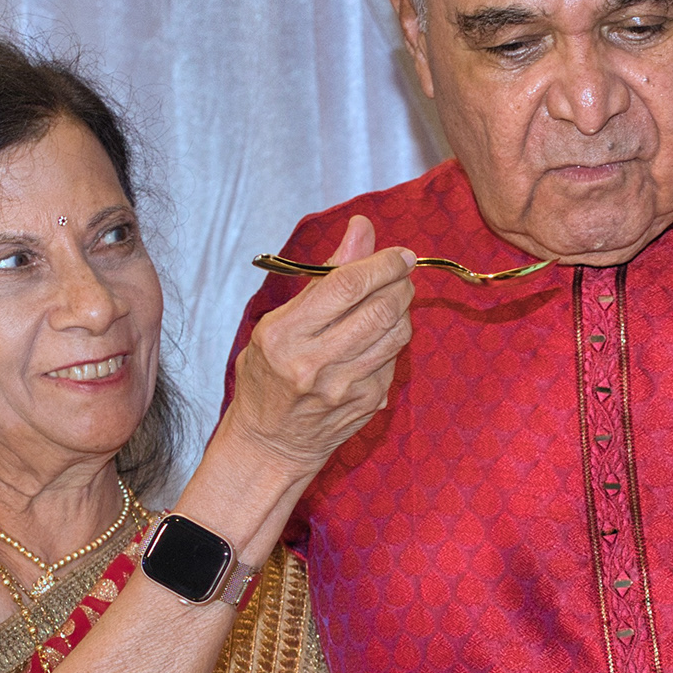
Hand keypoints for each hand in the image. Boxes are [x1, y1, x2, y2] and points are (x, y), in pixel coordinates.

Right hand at [226, 217, 416, 472]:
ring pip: (396, 332)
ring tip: (391, 299)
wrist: (271, 443)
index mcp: (285, 335)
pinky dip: (394, 338)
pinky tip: (378, 336)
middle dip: (400, 282)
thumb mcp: (279, 320)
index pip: (346, 285)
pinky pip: (395, 357)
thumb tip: (362, 229)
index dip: (381, 263)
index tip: (398, 254)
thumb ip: (324, 275)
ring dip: (403, 308)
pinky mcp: (368, 402)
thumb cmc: (269, 374)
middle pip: (380, 307)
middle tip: (400, 272)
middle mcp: (315, 362)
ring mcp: (345, 387)